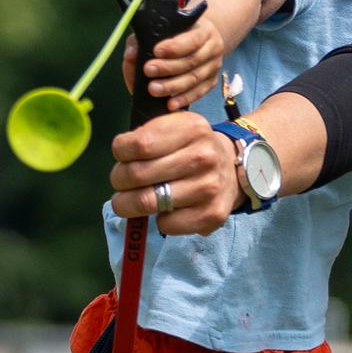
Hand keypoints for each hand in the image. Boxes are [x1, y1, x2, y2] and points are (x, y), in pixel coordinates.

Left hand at [108, 108, 240, 235]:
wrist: (231, 168)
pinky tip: (164, 210)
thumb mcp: (173, 127)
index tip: (123, 156)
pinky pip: (166, 225)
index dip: (120, 152)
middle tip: (122, 182)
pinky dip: (157, 221)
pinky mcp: (212, 214)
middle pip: (137, 174)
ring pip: (146, 203)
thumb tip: (121, 162)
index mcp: (191, 128)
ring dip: (129, 204)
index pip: (138, 144)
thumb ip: (144, 137)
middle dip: (119, 180)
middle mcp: (203, 156)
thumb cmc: (190, 147)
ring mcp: (209, 187)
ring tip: (131, 199)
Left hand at [143, 13, 233, 109]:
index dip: (175, 47)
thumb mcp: (162, 29)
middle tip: (148, 70)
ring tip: (154, 89)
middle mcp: (213, 48)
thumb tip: (132, 53)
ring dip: (173, 86)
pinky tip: (171, 104)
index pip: (192, 39)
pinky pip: (198, 93)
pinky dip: (184, 99)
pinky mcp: (211, 82)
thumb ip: (145, 38)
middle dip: (168, 68)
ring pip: (194, 78)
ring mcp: (213, 66)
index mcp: (203, 30)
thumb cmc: (177, 34)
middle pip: (192, 61)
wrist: (200, 42)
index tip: (156, 51)